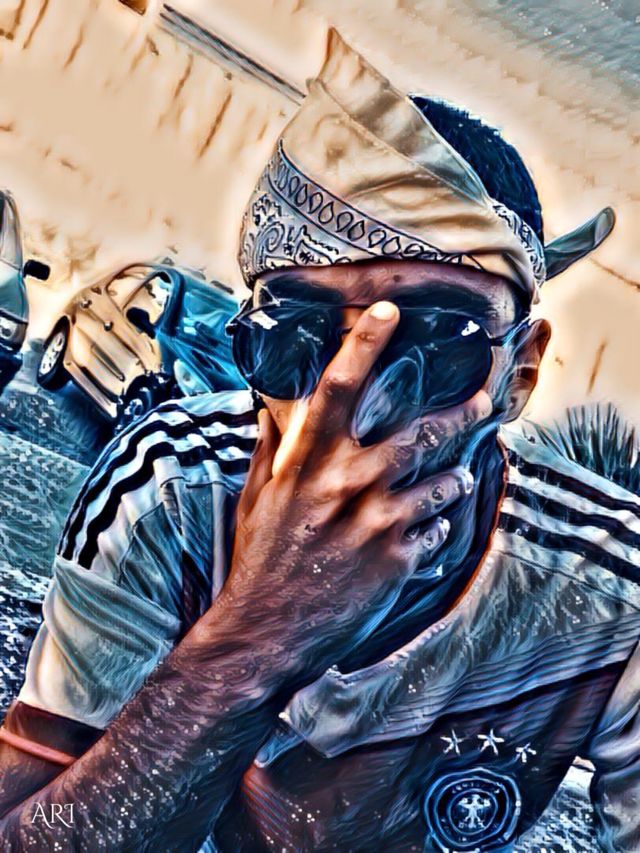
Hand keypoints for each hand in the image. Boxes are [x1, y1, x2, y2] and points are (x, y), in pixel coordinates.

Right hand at [223, 302, 484, 674]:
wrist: (268, 632)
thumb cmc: (260, 558)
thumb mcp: (256, 497)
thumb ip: (270, 448)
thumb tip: (268, 408)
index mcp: (307, 462)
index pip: (337, 388)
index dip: (363, 344)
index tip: (388, 311)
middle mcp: (346, 485)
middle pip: (419, 433)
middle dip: (461, 412)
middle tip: (484, 400)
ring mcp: (377, 524)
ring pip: (443, 482)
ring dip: (456, 475)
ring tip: (458, 476)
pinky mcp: (397, 560)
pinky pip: (439, 528)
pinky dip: (440, 522)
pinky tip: (428, 527)